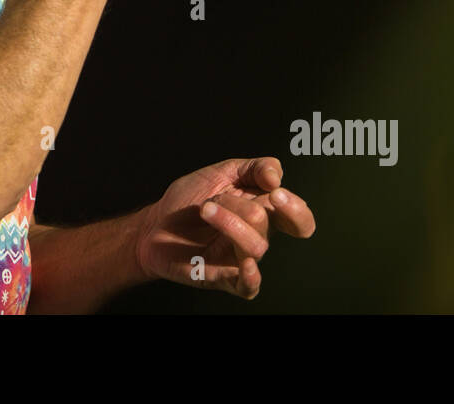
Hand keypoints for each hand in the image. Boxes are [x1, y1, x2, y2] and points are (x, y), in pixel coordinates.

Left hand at [133, 157, 315, 299]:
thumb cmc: (189, 199)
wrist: (154, 224)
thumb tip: (277, 177)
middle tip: (218, 199)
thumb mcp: (221, 172)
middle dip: (243, 207)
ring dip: (227, 222)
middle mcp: (257, 235)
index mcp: (262, 210)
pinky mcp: (226, 278)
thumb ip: (254, 167)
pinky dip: (252, 276)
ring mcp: (242, 258)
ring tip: (203, 210)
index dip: (295, 208)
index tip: (274, 192)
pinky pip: (250, 286)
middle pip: (273, 225)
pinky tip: (245, 264)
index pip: (298, 218)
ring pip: (257, 246)